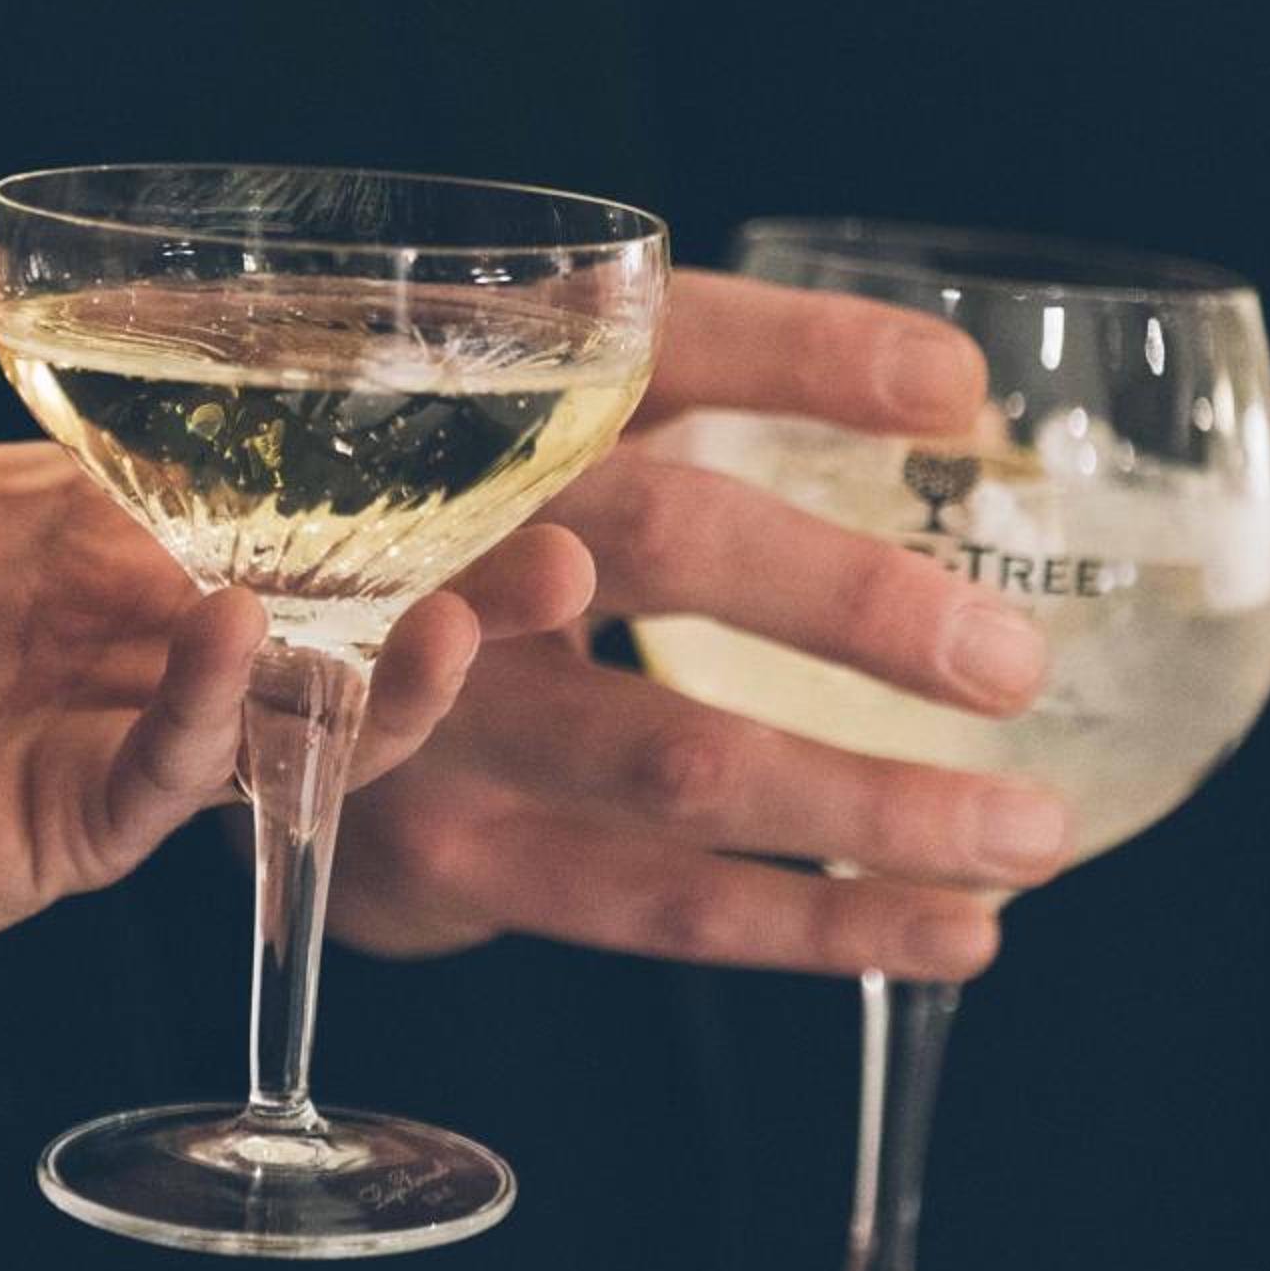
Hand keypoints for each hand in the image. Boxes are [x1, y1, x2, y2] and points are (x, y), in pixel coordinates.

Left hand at [0, 248, 592, 1000]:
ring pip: (289, 714)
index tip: (494, 423)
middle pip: (328, 613)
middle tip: (573, 562)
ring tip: (464, 622)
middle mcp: (134, 627)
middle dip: (453, 594)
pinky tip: (241, 645)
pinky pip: (172, 779)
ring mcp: (116, 732)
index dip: (382, 472)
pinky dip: (215, 717)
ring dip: (383, 676)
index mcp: (98, 525)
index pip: (273, 489)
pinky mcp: (72, 828)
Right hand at [330, 267, 1066, 978]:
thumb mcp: (560, 421)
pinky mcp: (444, 855)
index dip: (803, 357)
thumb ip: (736, 384)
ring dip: (872, 807)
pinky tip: (947, 928)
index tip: (948, 393)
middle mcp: (446, 532)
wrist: (239, 687)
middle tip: (1011, 661)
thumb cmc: (468, 530)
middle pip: (660, 542)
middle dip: (851, 607)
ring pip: (677, 759)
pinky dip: (815, 924)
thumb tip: (960, 395)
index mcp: (491, 396)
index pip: (657, 342)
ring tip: (1029, 830)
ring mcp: (432, 706)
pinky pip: (653, 905)